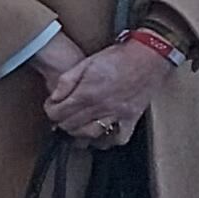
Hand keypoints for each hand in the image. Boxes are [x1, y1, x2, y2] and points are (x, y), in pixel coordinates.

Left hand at [40, 40, 167, 146]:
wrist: (148, 57)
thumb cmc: (117, 58)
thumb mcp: (85, 63)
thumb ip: (67, 81)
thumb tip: (54, 97)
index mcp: (87, 93)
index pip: (59, 113)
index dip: (50, 111)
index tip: (52, 106)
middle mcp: (101, 107)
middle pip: (71, 126)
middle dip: (62, 122)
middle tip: (62, 115)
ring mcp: (117, 115)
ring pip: (91, 135)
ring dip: (79, 133)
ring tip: (76, 125)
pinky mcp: (132, 118)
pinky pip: (118, 138)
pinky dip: (107, 140)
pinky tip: (101, 133)